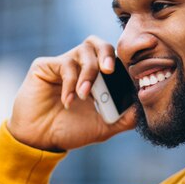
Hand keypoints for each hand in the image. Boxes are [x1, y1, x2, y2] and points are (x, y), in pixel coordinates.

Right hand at [8, 36, 136, 150]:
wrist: (39, 140)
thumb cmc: (70, 131)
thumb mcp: (103, 127)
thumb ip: (125, 118)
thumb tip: (145, 106)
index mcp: (97, 78)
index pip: (114, 58)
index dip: (125, 61)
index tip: (131, 73)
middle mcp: (81, 66)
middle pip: (99, 44)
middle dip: (108, 54)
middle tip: (110, 70)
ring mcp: (64, 64)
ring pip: (84, 50)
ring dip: (88, 72)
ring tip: (84, 95)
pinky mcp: (46, 66)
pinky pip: (65, 64)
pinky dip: (70, 82)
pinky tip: (68, 101)